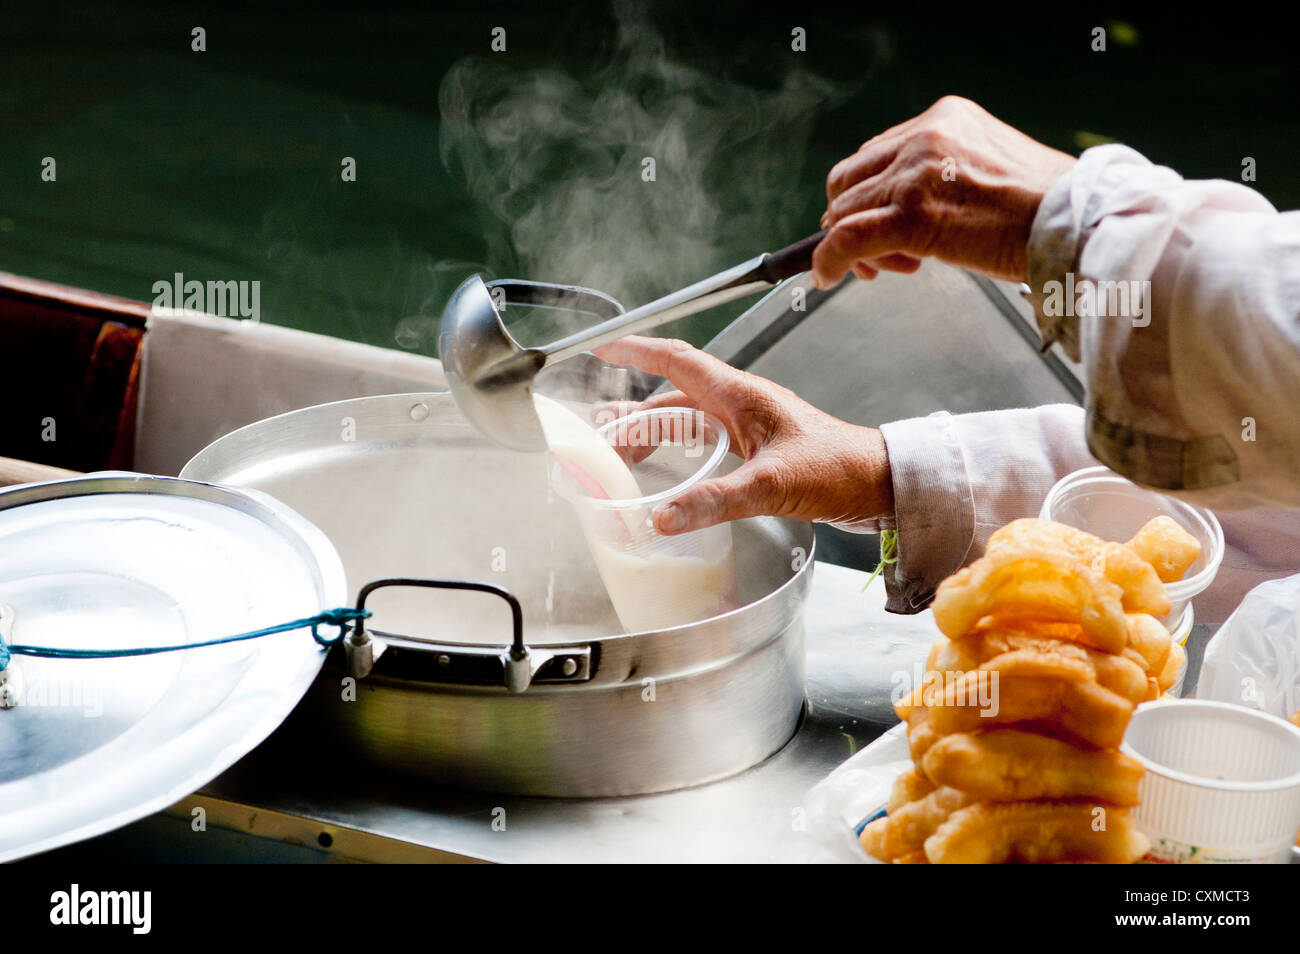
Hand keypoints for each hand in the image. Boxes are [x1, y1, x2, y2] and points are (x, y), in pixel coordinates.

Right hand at [592, 336, 891, 534]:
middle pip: (673, 397)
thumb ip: (715, 500)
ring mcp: (750, 427)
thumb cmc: (838, 468)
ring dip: (654, 434)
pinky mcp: (759, 450)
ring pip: (688, 421)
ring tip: (622, 454)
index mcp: (741, 396)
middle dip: (633, 412)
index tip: (602, 346)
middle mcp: (741, 404)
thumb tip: (663, 517)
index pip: (676, 360)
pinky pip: (706, 444)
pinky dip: (680, 454)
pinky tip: (669, 475)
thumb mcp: (771, 483)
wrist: (880, 482)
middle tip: (599, 433)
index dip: (636, 351)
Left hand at [813, 95, 1076, 286]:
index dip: (871, 194)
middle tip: (881, 253)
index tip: (884, 222)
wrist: (1077, 225)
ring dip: (853, 245)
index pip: (877, 153)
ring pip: (845, 210)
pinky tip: (827, 278)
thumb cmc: (1045, 209)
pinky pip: (845, 238)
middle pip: (851, 179)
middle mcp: (924, 136)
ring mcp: (914, 175)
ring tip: (888, 267)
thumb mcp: (989, 168)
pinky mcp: (910, 216)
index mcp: (944, 118)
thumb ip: (944, 174)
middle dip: (855, 217)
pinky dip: (828, 260)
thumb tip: (911, 204)